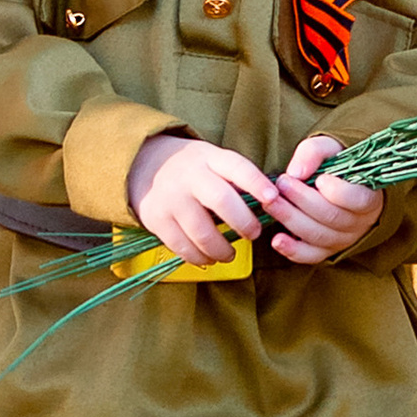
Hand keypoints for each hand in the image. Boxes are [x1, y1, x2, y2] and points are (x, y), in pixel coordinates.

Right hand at [124, 130, 282, 261]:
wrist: (142, 164)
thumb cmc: (192, 167)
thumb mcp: (212, 160)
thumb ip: (236, 178)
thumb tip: (270, 204)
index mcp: (209, 158)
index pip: (237, 167)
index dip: (256, 183)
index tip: (273, 198)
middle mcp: (190, 177)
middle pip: (221, 200)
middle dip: (243, 222)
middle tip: (254, 234)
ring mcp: (171, 199)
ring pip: (202, 231)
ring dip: (221, 249)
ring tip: (230, 254)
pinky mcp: (156, 220)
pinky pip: (182, 246)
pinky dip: (199, 258)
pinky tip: (209, 258)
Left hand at [269, 132, 381, 266]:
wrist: (337, 184)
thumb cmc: (336, 165)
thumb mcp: (330, 148)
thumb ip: (314, 152)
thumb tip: (296, 172)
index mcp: (369, 196)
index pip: (359, 200)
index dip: (339, 192)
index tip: (320, 179)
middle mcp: (359, 222)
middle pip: (331, 217)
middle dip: (302, 200)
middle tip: (282, 183)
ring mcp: (343, 239)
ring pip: (317, 235)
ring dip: (291, 219)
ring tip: (271, 202)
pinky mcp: (325, 250)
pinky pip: (310, 255)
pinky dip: (292, 250)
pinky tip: (276, 240)